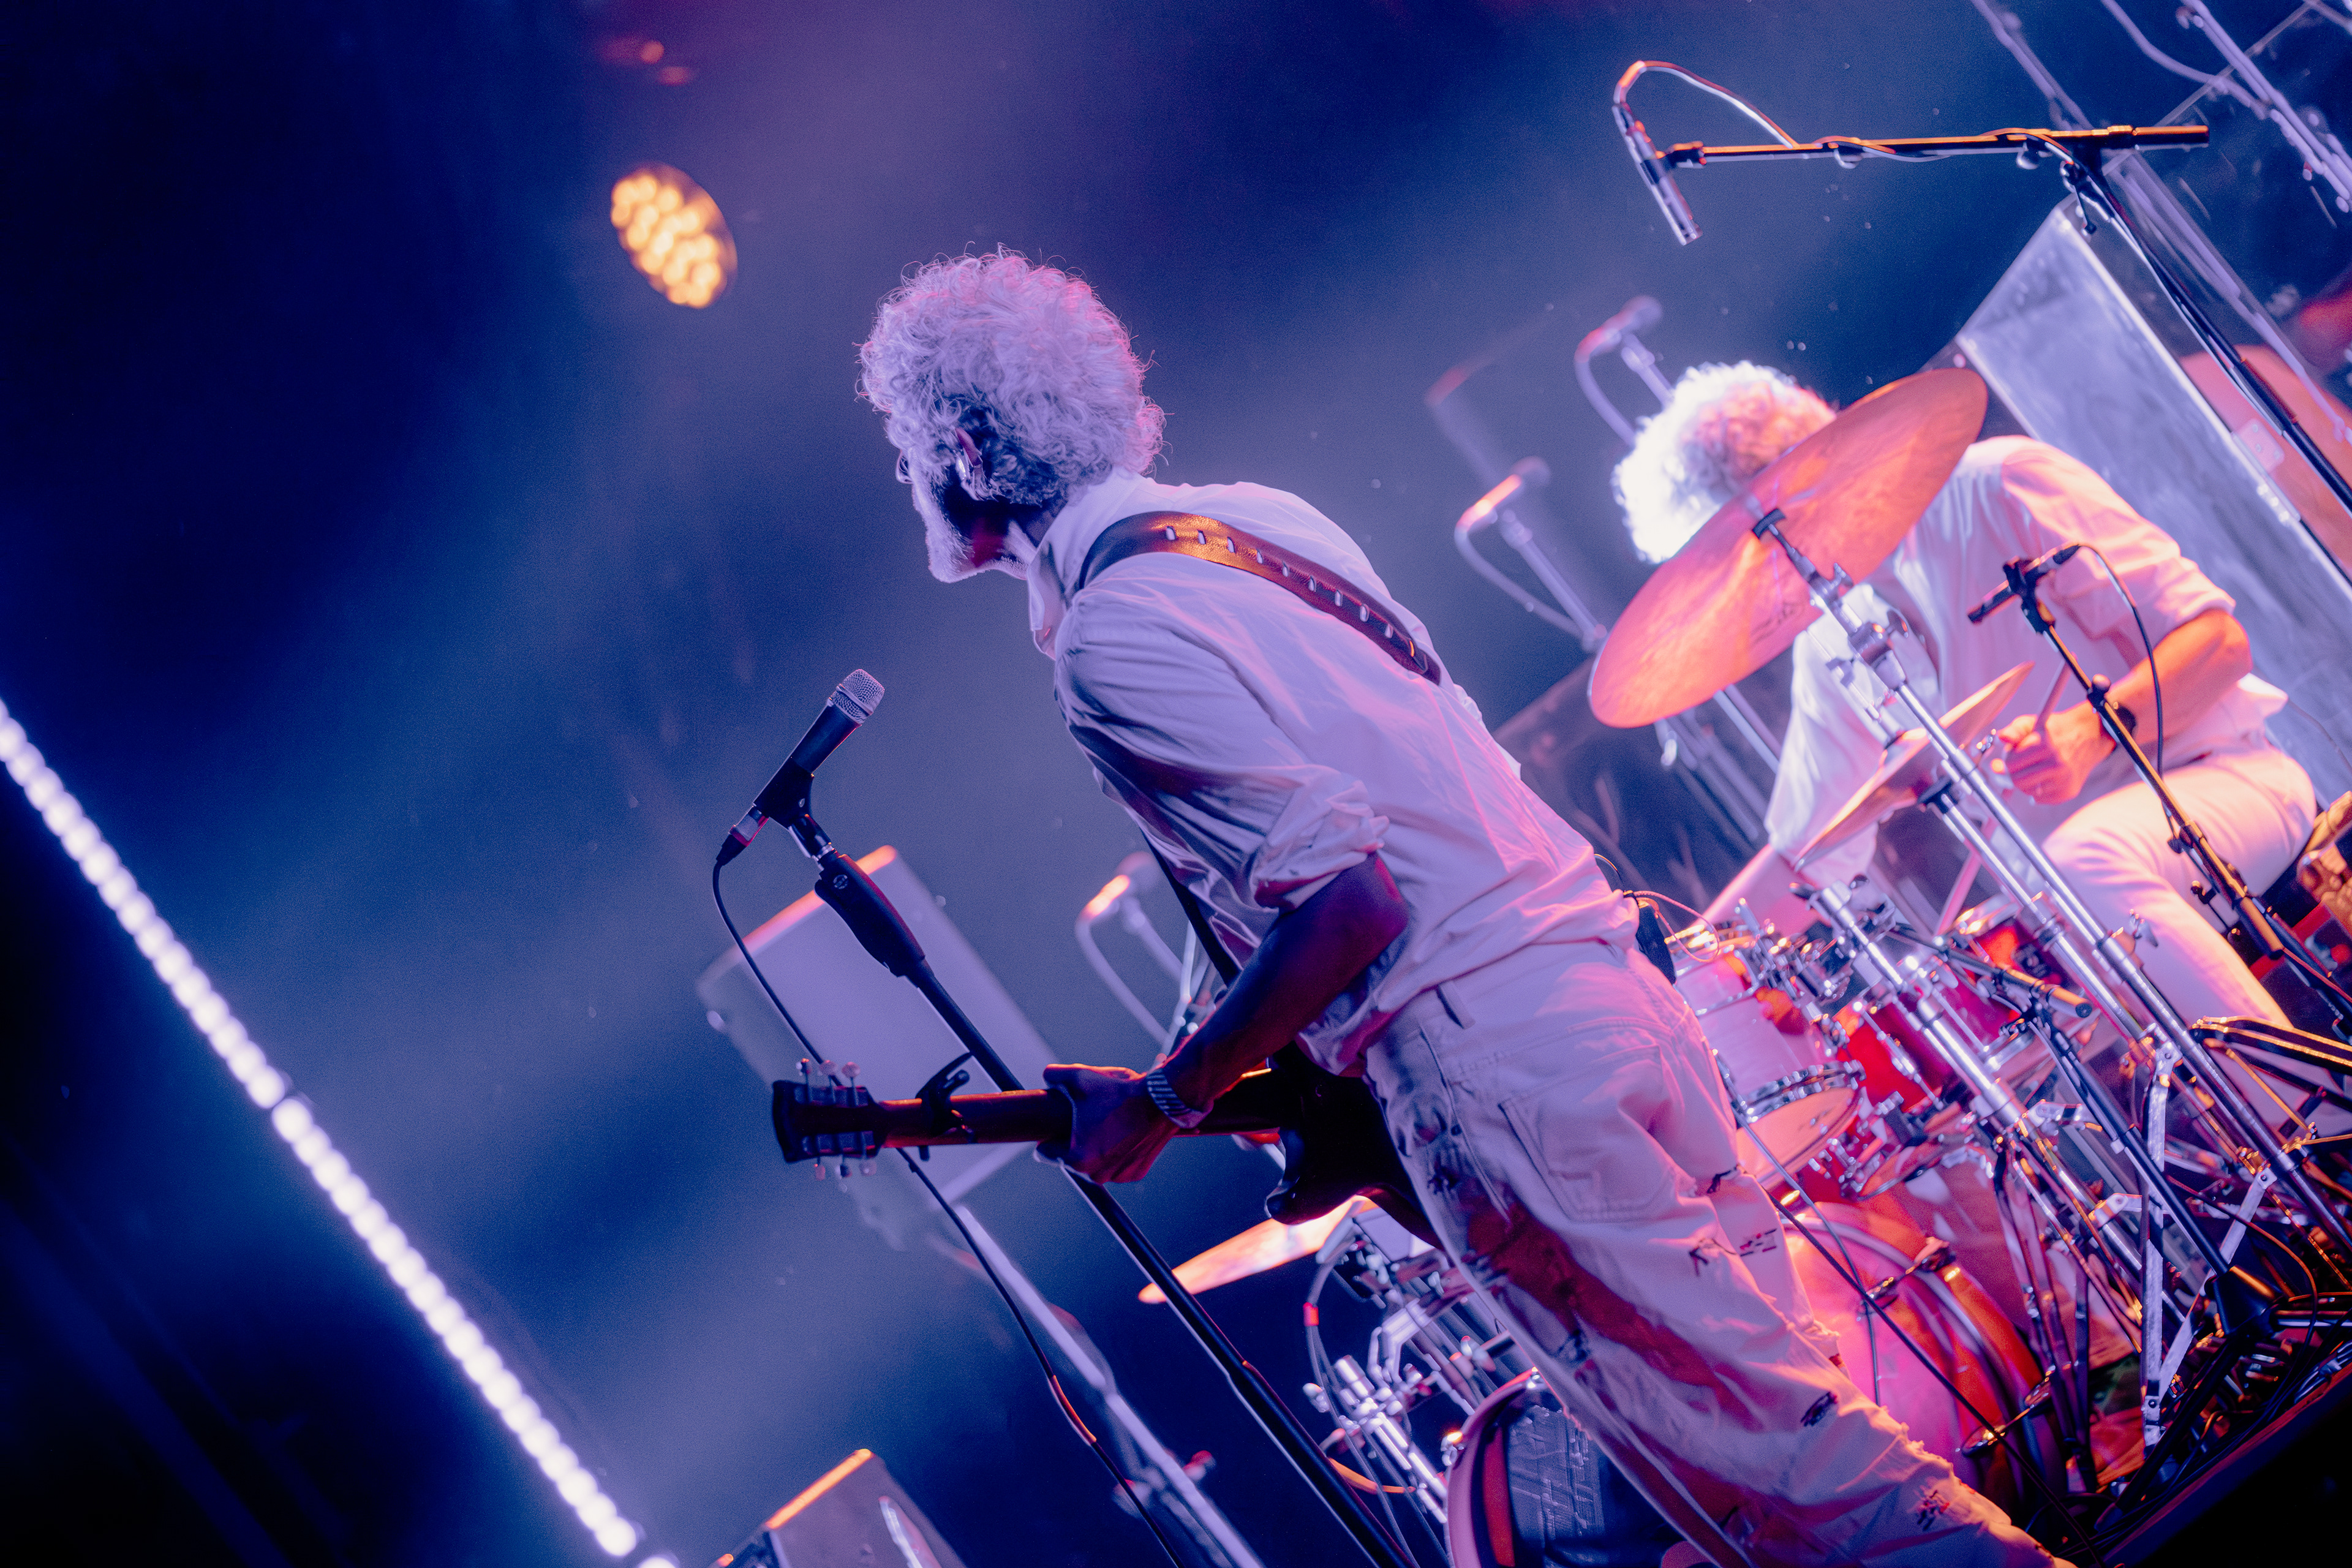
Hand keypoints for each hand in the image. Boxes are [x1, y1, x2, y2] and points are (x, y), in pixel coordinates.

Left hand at [1037, 1064, 1179, 1182]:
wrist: (1162, 1101)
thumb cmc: (1119, 1092)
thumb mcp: (1080, 1077)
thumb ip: (1054, 1075)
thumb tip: (1047, 1076)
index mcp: (1076, 1158)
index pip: (1045, 1153)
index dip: (1049, 1136)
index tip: (1059, 1125)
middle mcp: (1096, 1174)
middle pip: (1073, 1157)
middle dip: (1077, 1140)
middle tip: (1089, 1119)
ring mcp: (1118, 1176)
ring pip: (1096, 1162)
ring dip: (1099, 1148)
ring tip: (1109, 1123)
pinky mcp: (1136, 1173)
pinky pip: (1118, 1164)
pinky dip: (1119, 1152)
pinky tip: (1124, 1133)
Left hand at [1994, 702, 2114, 803]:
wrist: (2089, 736)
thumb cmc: (2054, 730)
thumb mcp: (2032, 723)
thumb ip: (2014, 731)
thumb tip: (2002, 737)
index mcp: (2045, 745)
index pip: (2011, 764)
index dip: (2002, 764)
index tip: (1999, 763)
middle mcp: (2057, 764)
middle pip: (2017, 781)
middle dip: (2009, 776)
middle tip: (2009, 770)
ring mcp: (2064, 779)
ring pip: (2028, 791)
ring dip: (2023, 782)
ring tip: (2030, 769)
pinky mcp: (2069, 791)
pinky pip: (2040, 798)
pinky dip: (2036, 790)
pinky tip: (2042, 778)